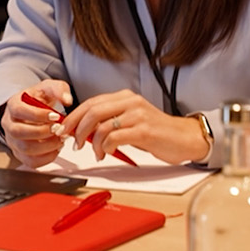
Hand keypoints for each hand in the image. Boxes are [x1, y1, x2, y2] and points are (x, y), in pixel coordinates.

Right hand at [0, 80, 73, 167]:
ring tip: (60, 139)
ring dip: (46, 146)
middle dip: (42, 132)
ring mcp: (12, 140)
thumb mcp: (48, 88)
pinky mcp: (19, 153)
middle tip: (58, 129)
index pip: (19, 111)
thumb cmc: (39, 99)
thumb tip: (66, 99)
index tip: (55, 116)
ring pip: (24, 149)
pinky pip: (30, 161)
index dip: (38, 115)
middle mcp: (9, 123)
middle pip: (18, 132)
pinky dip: (46, 158)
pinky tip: (56, 149)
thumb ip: (58, 89)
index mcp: (13, 105)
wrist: (33, 110)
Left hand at [58, 90, 209, 165]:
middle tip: (74, 142)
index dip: (74, 116)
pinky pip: (114, 137)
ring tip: (95, 153)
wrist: (185, 138)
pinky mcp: (144, 130)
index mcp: (125, 97)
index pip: (91, 102)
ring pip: (101, 125)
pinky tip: (107, 153)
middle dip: (77, 128)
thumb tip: (83, 130)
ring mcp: (137, 115)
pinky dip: (105, 147)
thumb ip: (110, 122)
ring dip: (92, 142)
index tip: (64, 129)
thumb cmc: (157, 133)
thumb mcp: (131, 122)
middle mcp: (130, 102)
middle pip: (92, 111)